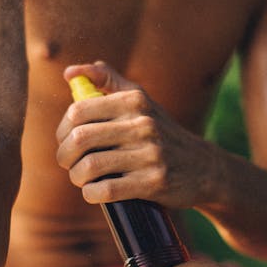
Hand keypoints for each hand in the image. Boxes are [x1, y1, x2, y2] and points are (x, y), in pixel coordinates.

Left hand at [56, 61, 215, 208]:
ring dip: (77, 176)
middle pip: (80, 139)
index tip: (65, 140)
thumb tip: (70, 73)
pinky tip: (94, 191)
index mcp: (134, 101)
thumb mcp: (140, 101)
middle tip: (69, 163)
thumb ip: (107, 80)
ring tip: (81, 178)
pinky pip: (107, 190)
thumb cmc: (160, 133)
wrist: (204, 168)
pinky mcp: (155, 182)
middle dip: (64, 155)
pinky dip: (92, 193)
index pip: (78, 111)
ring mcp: (150, 154)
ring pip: (90, 166)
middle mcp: (143, 124)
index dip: (62, 129)